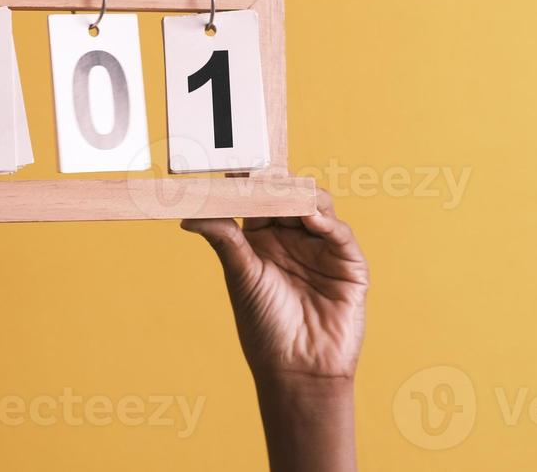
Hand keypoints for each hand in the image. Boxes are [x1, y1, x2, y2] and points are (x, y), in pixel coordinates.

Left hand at [182, 189, 366, 471]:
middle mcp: (294, 239)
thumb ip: (224, 240)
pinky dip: (327, 220)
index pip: (260, 200)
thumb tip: (187, 216)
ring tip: (289, 191)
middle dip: (280, 183)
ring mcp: (322, 249)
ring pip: (317, 207)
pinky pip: (340, 233)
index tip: (240, 166)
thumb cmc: (264, 327)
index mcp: (264, 240)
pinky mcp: (348, 264)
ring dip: (304, 196)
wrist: (298, 369)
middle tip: (267, 172)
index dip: (252, 183)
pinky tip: (312, 216)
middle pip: (290, 197)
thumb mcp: (241, 276)